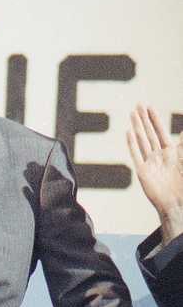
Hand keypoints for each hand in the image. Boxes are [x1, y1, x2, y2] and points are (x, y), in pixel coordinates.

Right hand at [126, 104, 182, 244]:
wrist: (177, 202)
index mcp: (171, 152)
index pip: (160, 131)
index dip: (155, 119)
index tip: (150, 107)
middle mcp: (159, 155)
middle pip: (150, 133)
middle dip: (144, 119)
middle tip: (138, 105)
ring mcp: (150, 162)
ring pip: (142, 140)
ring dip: (137, 126)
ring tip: (132, 114)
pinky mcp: (143, 171)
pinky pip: (136, 154)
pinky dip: (132, 143)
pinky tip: (129, 132)